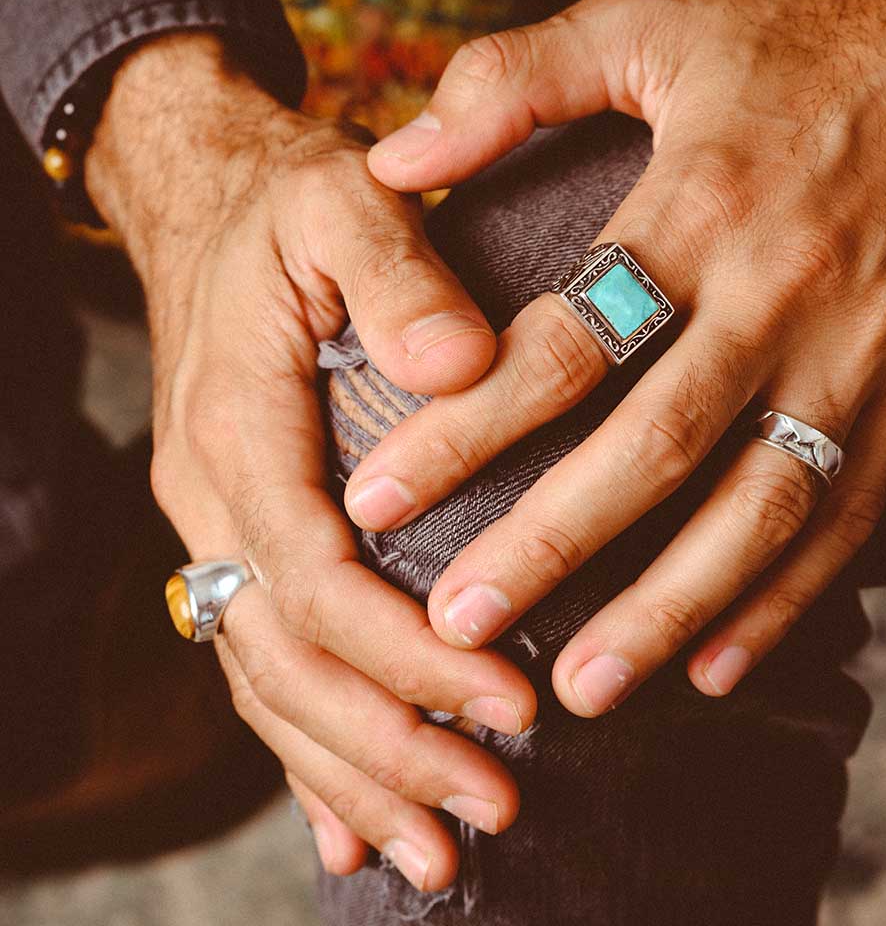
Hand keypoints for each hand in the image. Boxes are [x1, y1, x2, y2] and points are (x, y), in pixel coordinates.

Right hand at [86, 32, 536, 886]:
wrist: (205, 202)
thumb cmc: (282, 206)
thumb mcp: (340, 203)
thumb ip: (396, 274)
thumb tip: (465, 366)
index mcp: (241, 428)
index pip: (319, 578)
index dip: (409, 655)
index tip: (511, 704)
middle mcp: (215, 496)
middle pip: (291, 660)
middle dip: (391, 746)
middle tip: (494, 811)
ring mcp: (217, 524)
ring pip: (270, 683)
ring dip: (353, 772)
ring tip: (440, 852)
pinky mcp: (240, 531)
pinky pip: (260, 661)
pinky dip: (306, 747)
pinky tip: (349, 818)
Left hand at [349, 0, 885, 714]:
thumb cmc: (795, 53)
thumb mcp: (650, 27)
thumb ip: (514, 79)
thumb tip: (394, 161)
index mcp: (699, 209)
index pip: (566, 340)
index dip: (467, 426)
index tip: (377, 497)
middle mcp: (778, 300)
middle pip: (653, 448)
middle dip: (549, 546)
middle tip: (456, 622)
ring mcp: (853, 363)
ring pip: (756, 513)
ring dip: (667, 611)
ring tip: (579, 686)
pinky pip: (847, 523)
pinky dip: (783, 604)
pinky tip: (716, 668)